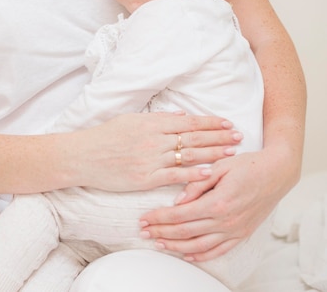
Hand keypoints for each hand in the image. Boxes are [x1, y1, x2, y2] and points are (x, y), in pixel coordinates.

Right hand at [74, 112, 241, 192]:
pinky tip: (210, 173)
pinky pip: (174, 175)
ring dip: (213, 154)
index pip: (187, 122)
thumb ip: (156, 119)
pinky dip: (193, 174)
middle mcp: (153, 139)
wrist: (83, 156)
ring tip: (232, 153)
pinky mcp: (146, 178)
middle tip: (238, 136)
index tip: (226, 122)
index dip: (209, 122)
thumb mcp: (129, 119)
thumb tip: (180, 116)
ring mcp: (151, 159)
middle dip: (218, 136)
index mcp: (150, 123)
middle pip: (193, 137)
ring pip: (188, 155)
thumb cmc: (104, 136)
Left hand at [139, 149, 289, 260]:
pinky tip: (187, 254)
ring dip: (176, 246)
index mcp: (217, 202)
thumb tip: (177, 201)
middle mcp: (225, 220)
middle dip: (161, 232)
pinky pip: (219, 250)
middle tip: (144, 231)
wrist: (276, 173)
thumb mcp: (219, 167)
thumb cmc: (247, 165)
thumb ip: (196, 184)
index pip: (180, 214)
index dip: (159, 218)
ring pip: (199, 245)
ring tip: (159, 243)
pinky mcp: (242, 234)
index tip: (144, 218)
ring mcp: (234, 230)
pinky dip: (201, 255)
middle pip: (185, 232)